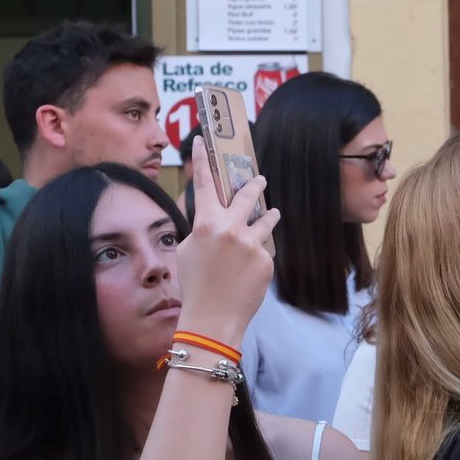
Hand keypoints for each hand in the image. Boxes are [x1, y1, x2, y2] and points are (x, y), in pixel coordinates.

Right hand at [175, 137, 279, 347]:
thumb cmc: (195, 285)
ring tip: (271, 213)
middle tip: (260, 178)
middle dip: (254, 184)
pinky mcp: (266, 259)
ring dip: (268, 215)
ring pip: (266, 220)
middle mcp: (230, 229)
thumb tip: (214, 218)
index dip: (201, 161)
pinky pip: (265, 249)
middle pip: (246, 196)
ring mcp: (251, 243)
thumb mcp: (189, 251)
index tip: (202, 141)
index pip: (204, 185)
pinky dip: (258, 255)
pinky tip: (249, 271)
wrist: (213, 317)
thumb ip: (203, 229)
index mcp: (205, 224)